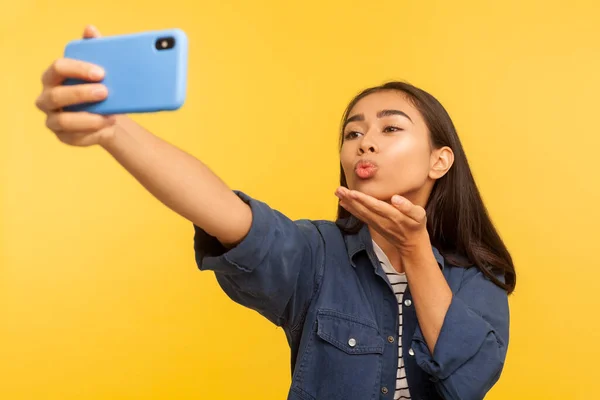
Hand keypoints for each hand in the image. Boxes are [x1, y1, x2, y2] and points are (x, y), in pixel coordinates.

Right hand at [35, 25, 116, 146]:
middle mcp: (47, 99)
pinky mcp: (64, 138)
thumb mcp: (100, 70)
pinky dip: (93, 134)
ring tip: (110, 116)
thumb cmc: (100, 88)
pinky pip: (75, 138)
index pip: (58, 68)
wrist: (109, 116)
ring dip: (88, 118)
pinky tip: (107, 127)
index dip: (78, 69)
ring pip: (64, 121)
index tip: (102, 72)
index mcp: (53, 77)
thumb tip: (90, 29)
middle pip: (57, 95)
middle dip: (81, 93)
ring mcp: (54, 120)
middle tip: (105, 92)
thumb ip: (94, 49)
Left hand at [335, 187, 428, 255]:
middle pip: (363, 208)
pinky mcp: (373, 225)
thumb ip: (408, 207)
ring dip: (348, 202)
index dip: (363, 200)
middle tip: (339, 189)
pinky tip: (343, 202)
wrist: (411, 244)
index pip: (376, 206)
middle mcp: (381, 220)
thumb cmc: (416, 226)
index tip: (352, 192)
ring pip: (360, 212)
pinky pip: (360, 216)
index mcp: (393, 216)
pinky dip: (351, 209)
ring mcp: (376, 224)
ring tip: (338, 192)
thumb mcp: (419, 215)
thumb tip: (395, 198)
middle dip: (350, 199)